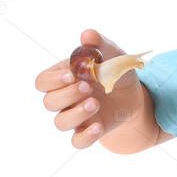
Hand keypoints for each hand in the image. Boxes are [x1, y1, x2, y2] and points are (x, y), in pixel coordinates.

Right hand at [34, 29, 143, 148]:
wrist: (134, 94)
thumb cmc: (115, 71)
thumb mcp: (112, 54)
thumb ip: (99, 44)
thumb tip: (87, 34)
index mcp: (62, 78)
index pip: (42, 82)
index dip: (53, 80)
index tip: (71, 74)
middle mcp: (64, 99)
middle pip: (49, 102)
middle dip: (67, 95)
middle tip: (88, 87)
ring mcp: (75, 116)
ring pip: (60, 123)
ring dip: (76, 114)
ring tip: (95, 103)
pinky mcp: (88, 131)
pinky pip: (77, 141)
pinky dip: (86, 136)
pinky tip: (98, 126)